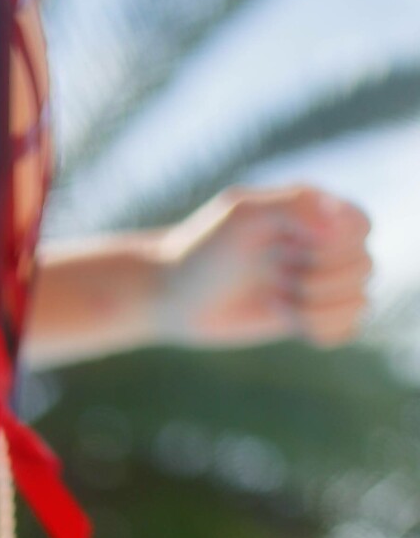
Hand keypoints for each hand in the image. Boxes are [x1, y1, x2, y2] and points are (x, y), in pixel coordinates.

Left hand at [155, 183, 372, 349]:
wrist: (173, 295)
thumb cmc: (203, 248)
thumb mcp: (243, 214)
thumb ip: (297, 206)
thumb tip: (342, 226)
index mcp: (313, 210)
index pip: (360, 227)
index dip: (336, 245)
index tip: (291, 249)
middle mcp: (320, 245)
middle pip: (363, 266)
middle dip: (320, 279)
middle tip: (276, 278)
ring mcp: (315, 283)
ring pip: (358, 300)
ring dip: (318, 308)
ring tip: (277, 301)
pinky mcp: (306, 318)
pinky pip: (347, 328)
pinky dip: (326, 331)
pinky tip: (294, 326)